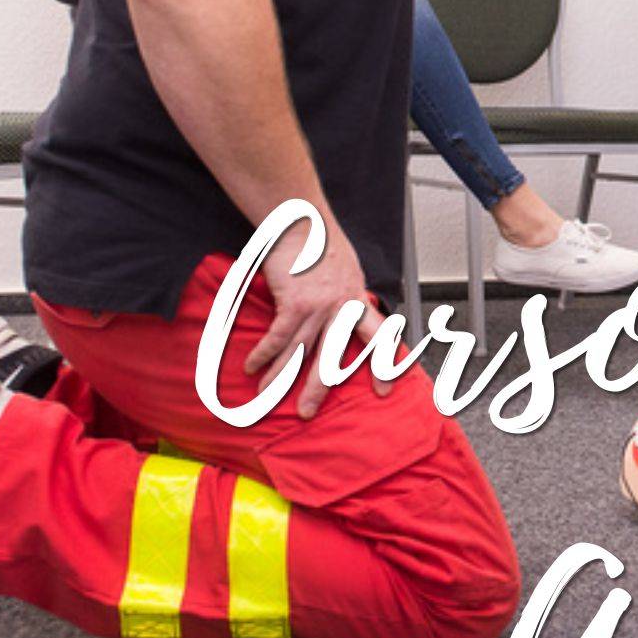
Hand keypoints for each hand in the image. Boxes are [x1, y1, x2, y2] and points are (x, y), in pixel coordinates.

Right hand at [244, 220, 387, 418]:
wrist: (304, 224)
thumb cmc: (325, 245)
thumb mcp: (350, 273)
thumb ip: (350, 298)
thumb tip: (352, 314)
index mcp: (358, 304)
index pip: (379, 340)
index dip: (385, 367)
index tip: (386, 391)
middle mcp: (342, 311)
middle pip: (332, 359)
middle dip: (318, 389)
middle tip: (307, 413)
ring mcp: (319, 309)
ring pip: (299, 352)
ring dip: (279, 377)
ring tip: (266, 397)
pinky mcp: (295, 304)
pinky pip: (278, 336)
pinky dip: (263, 354)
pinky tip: (251, 367)